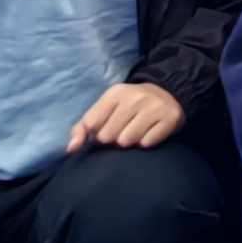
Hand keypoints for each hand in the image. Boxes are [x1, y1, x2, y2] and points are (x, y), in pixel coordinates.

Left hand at [67, 79, 183, 151]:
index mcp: (115, 93)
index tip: (104, 130)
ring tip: (135, 133)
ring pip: (127, 141)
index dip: (95, 134)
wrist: (167, 95)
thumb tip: (71, 149)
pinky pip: (147, 143)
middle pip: (108, 136)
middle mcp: (135, 97)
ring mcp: (154, 106)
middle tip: (123, 132)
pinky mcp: (170, 118)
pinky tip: (150, 133)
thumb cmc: (128, 107)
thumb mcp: (105, 110)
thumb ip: (82, 128)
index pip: (91, 124)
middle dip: (113, 140)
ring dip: (130, 143)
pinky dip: (147, 143)